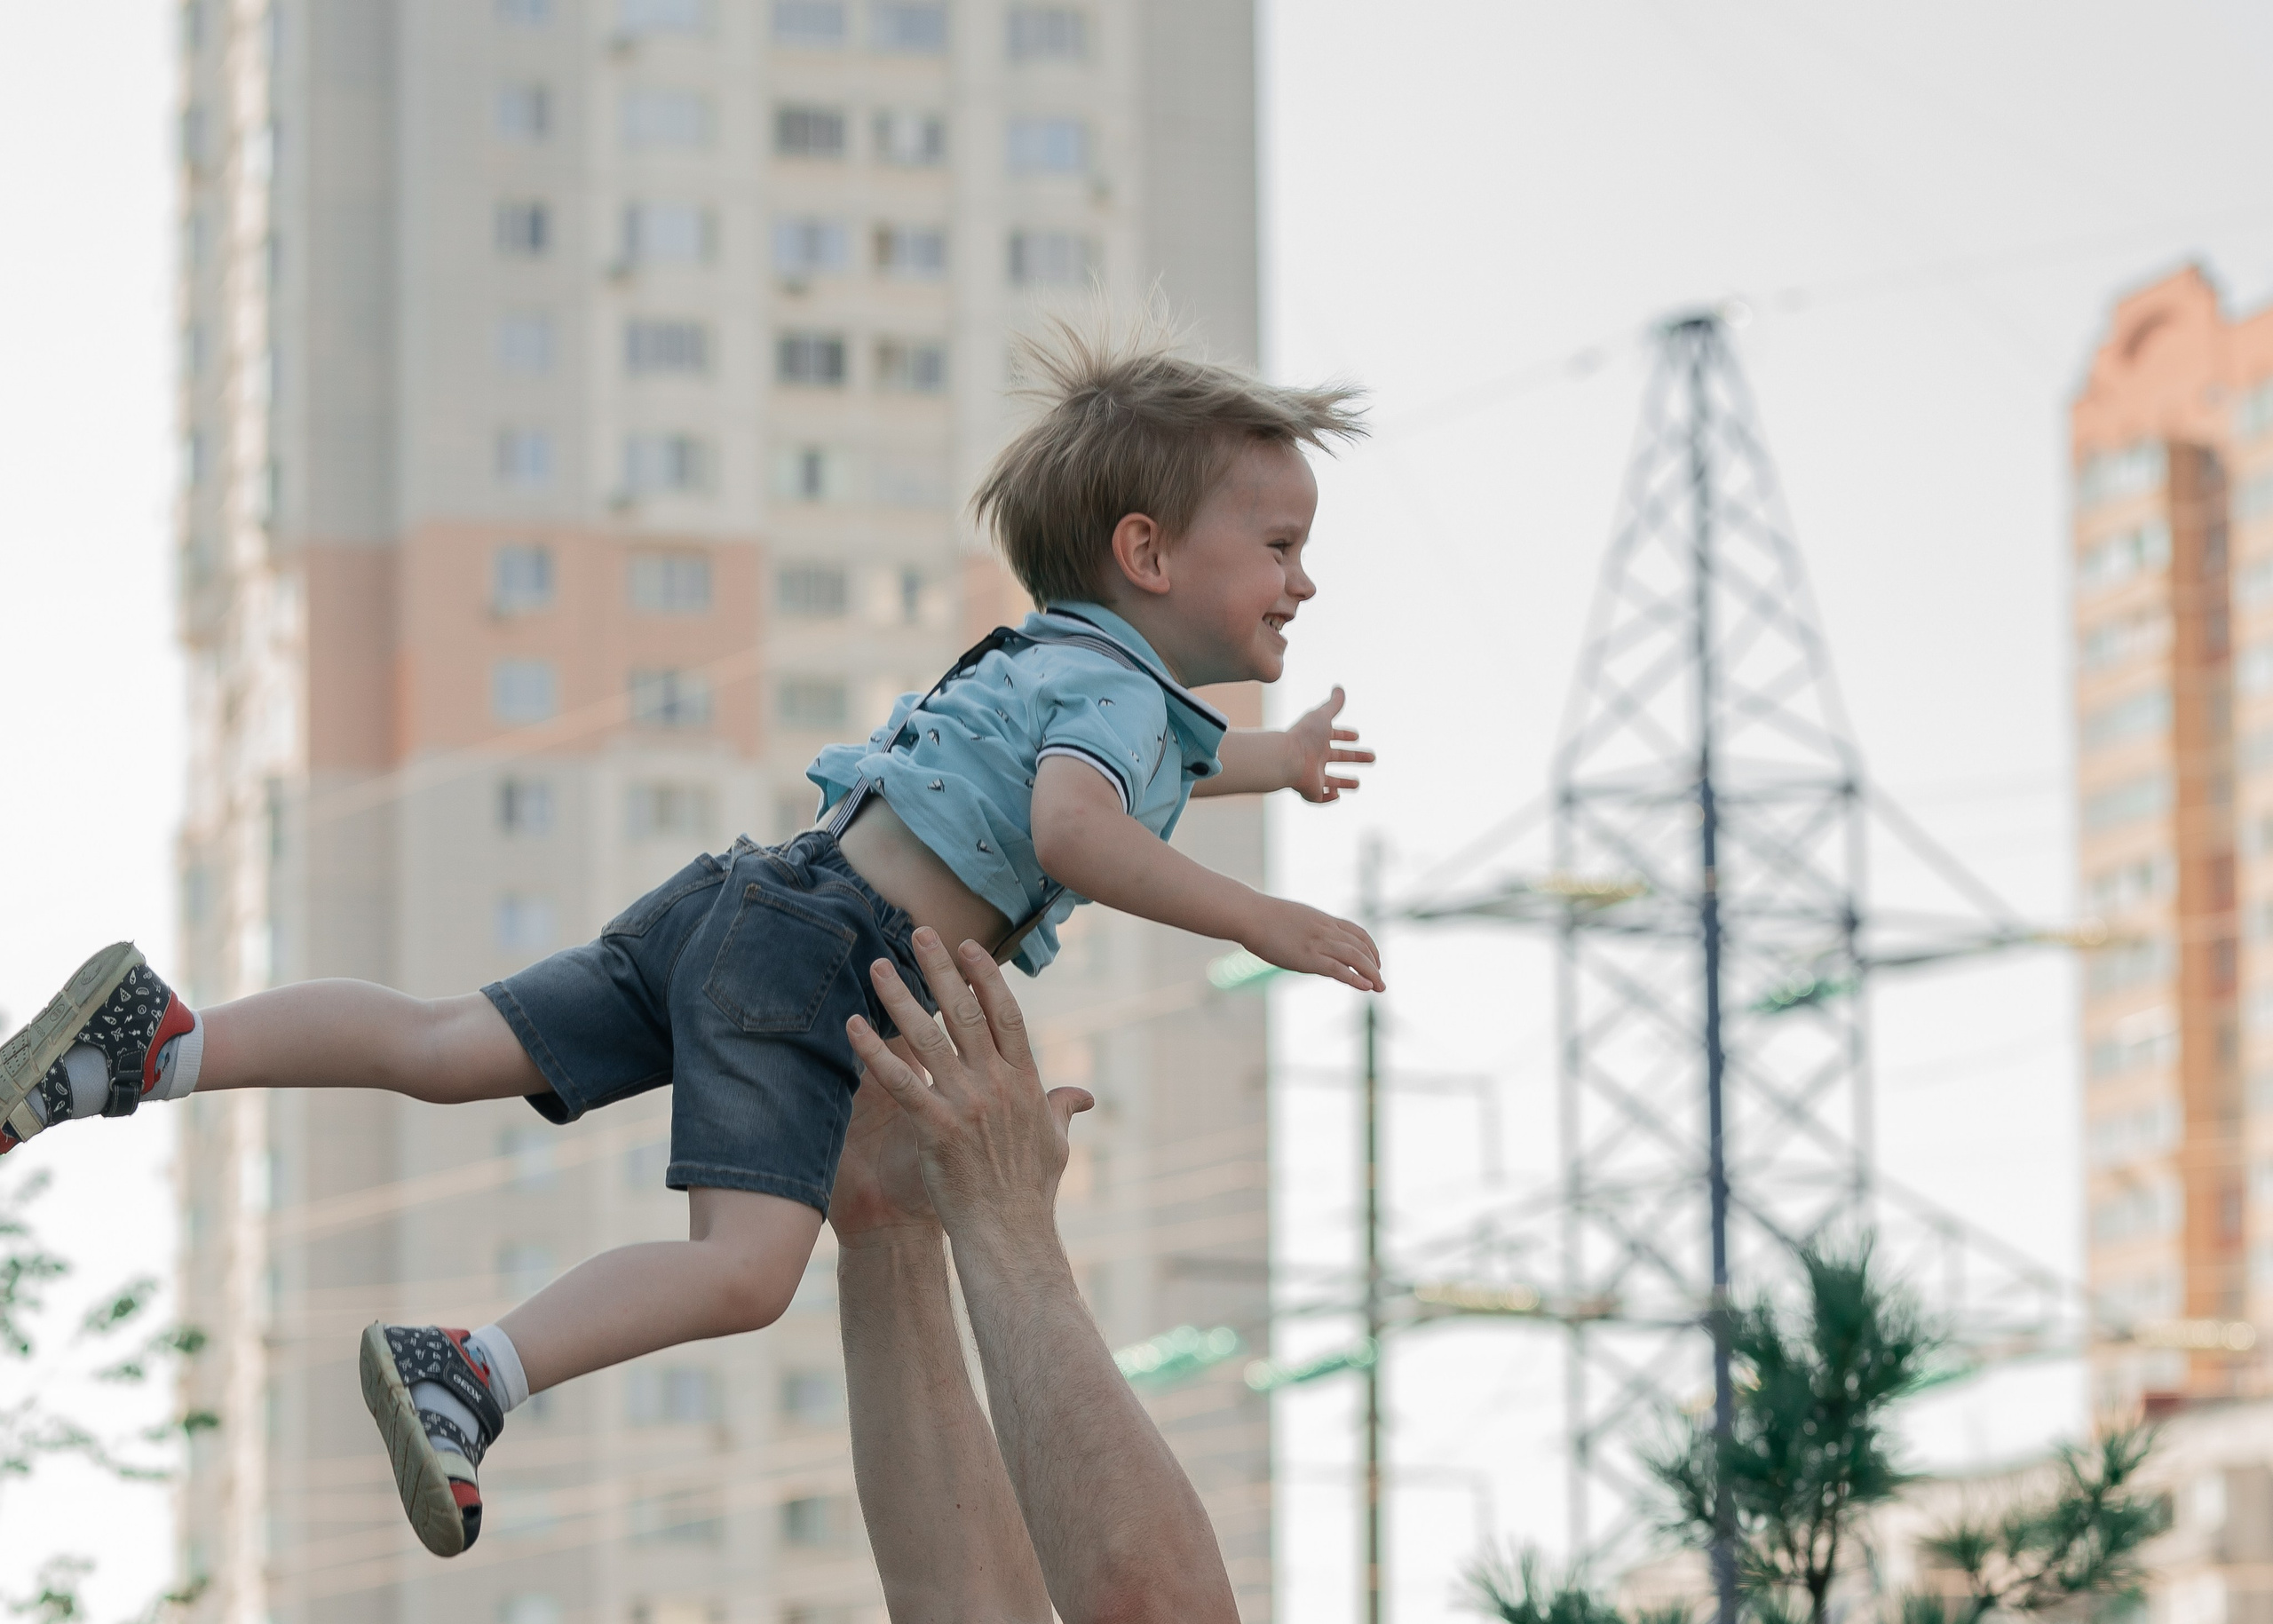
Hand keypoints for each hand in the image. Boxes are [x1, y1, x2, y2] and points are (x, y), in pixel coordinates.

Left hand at [845, 929, 1094, 1238]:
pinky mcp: (936, 1127)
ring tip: (878, 966)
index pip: (1006, 1014)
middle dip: (941, 969)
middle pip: (965, 1013)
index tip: (969, 947)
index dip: (986, 977)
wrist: (1010, 1236)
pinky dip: (874, 1052)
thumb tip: (1084, 1096)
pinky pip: (900, 1081)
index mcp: (1026, 1082)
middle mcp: (996, 1084)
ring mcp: (966, 1103)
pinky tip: (852, 1027)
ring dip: (900, 998)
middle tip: (919, 932)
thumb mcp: (1056, 1145)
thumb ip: (1062, 1109)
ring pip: (927, 1037)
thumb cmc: (1031, 1194)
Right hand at [1244, 897, 1384, 991]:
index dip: (1370, 947)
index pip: (1357, 932)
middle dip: (1375, 964)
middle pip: (1361, 946)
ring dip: (1372, 973)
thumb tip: (1305, 937)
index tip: (1375, 960)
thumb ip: (1306, 928)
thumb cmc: (1263, 917)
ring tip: (1380, 987)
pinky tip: (1367, 987)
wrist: (1250, 915)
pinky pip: (1339, 970)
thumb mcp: (1293, 919)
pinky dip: (1356, 979)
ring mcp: (1319, 943)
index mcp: (1323, 920)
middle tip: (1381, 979)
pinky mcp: (1309, 958)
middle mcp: (1326, 930)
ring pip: (1356, 958)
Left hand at [1284, 686, 1372, 803]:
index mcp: (1317, 739)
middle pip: (1337, 757)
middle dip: (1355, 757)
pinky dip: (1329, 798)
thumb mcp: (1321, 716)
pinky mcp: (1310, 791)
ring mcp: (1312, 775)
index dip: (1345, 735)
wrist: (1288, 758)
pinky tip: (1337, 795)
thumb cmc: (1304, 736)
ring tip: (1357, 784)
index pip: (1334, 736)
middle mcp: (1315, 757)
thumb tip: (1339, 688)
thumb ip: (1333, 704)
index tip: (1357, 736)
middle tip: (1372, 757)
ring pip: (1329, 781)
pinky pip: (1318, 797)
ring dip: (1343, 782)